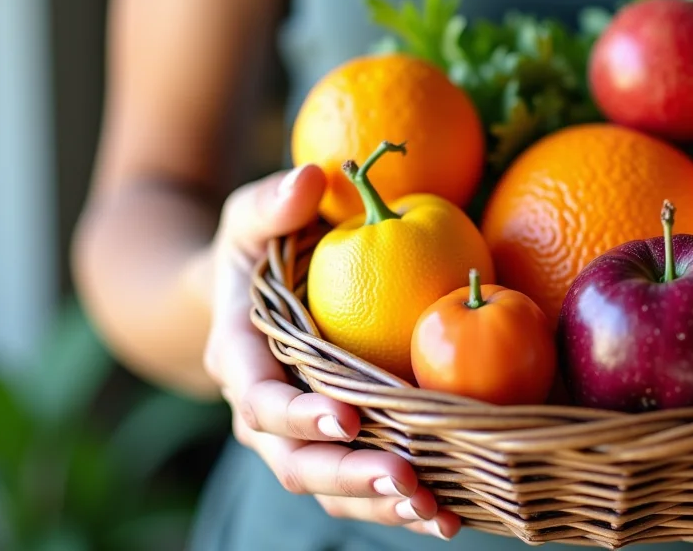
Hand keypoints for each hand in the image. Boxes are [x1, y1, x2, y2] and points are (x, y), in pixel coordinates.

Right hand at [202, 165, 460, 539]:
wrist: (245, 297)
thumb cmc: (255, 250)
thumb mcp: (251, 216)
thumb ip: (272, 201)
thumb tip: (312, 177)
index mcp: (239, 359)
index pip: (261, 397)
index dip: (299, 414)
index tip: (347, 417)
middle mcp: (262, 412)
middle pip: (296, 461)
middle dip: (351, 476)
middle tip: (407, 483)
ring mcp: (299, 436)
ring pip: (331, 487)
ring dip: (381, 505)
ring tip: (438, 515)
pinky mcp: (337, 445)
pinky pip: (362, 484)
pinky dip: (403, 504)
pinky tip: (453, 514)